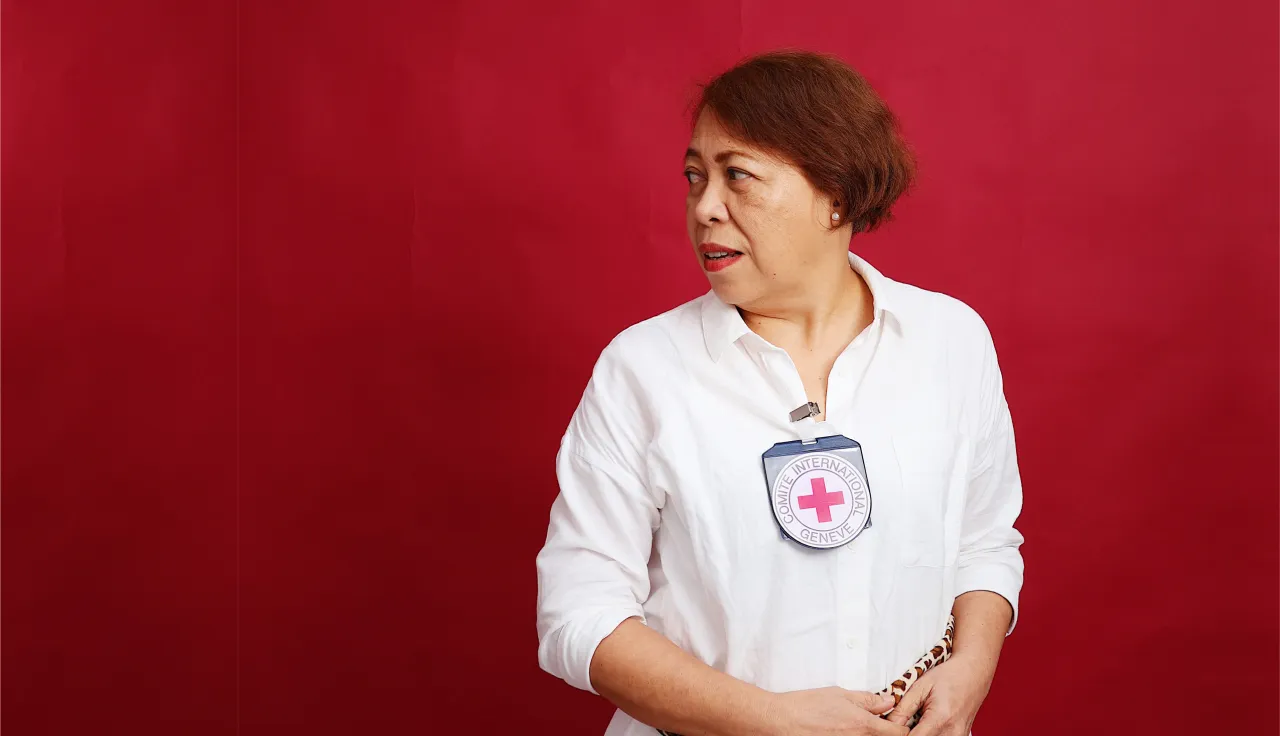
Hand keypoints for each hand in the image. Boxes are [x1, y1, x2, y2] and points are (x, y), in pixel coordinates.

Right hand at [760, 687, 910, 735]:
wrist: (780, 722)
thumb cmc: (807, 706)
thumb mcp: (839, 694)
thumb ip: (867, 700)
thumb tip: (888, 701)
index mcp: (865, 726)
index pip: (899, 733)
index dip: (900, 726)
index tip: (894, 721)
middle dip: (883, 732)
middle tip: (874, 722)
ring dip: (866, 735)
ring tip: (850, 726)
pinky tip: (840, 732)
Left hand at [884, 654, 993, 734]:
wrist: (973, 673)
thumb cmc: (948, 676)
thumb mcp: (921, 686)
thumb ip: (903, 708)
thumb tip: (888, 724)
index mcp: (940, 719)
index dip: (899, 734)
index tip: (893, 726)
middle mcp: (953, 733)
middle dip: (908, 734)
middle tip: (902, 723)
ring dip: (919, 734)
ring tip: (915, 722)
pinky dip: (930, 735)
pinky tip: (925, 724)